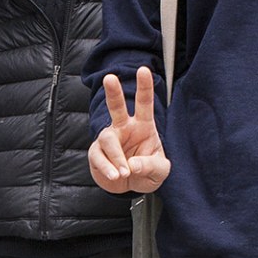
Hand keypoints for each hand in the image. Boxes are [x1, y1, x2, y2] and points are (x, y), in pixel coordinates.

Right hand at [89, 69, 170, 193]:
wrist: (130, 186)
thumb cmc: (147, 171)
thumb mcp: (160, 171)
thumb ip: (151, 166)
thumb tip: (133, 164)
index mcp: (143, 125)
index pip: (144, 103)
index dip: (144, 86)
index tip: (144, 70)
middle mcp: (124, 128)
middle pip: (116, 107)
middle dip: (113, 92)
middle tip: (110, 78)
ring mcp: (110, 140)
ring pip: (107, 139)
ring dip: (116, 157)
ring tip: (124, 173)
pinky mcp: (97, 153)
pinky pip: (98, 157)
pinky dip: (106, 168)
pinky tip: (114, 176)